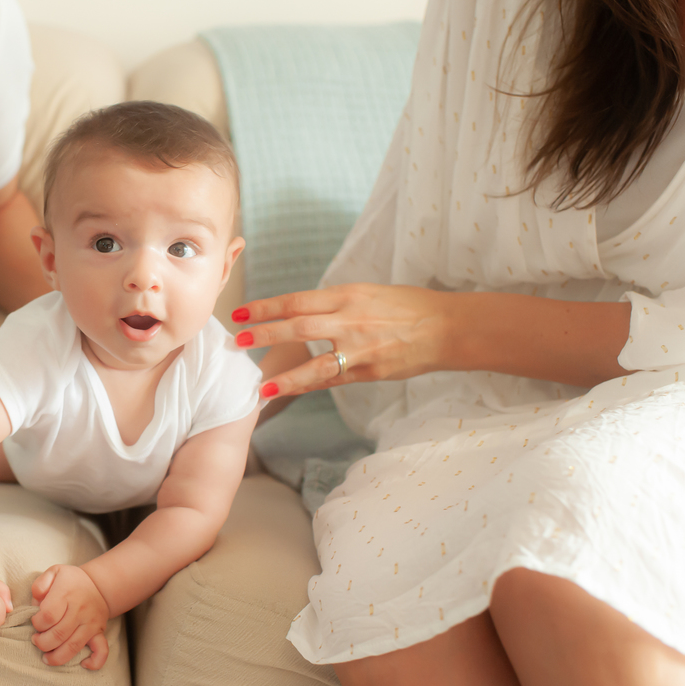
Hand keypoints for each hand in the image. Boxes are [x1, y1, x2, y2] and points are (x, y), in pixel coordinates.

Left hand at [30, 564, 109, 669]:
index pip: (48, 616)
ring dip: (56, 657)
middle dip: (42, 642)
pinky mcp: (99, 632)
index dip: (37, 623)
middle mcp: (80, 610)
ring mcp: (91, 623)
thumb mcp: (53, 572)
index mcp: (67, 593)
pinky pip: (101, 651)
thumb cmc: (70, 581)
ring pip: (73, 646)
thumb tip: (36, 599)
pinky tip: (83, 664)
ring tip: (46, 657)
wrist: (98, 584)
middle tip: (36, 640)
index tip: (35, 622)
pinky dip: (94, 662)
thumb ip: (40, 584)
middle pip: (58, 634)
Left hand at [234, 283, 451, 397]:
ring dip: (285, 377)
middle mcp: (351, 321)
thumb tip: (300, 311)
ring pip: (316, 363)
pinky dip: (307, 387)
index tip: (240, 311)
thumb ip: (334, 303)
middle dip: (266, 334)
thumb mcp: (367, 293)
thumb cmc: (406, 306)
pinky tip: (287, 392)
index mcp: (347, 296)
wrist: (446, 327)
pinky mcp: (370, 372)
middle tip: (238, 340)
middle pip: (300, 327)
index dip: (266, 307)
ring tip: (260, 386)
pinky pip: (332, 381)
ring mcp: (361, 349)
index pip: (297, 300)